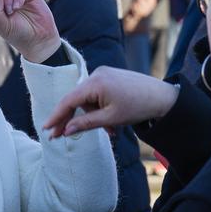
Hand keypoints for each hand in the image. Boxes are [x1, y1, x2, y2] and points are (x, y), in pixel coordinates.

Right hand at [43, 66, 178, 137]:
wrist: (163, 97)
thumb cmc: (138, 107)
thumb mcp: (110, 119)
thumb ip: (86, 124)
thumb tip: (66, 130)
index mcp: (95, 83)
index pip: (69, 100)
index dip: (56, 115)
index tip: (47, 128)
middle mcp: (97, 75)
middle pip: (77, 100)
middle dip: (74, 119)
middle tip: (60, 137)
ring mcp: (104, 74)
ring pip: (88, 100)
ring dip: (94, 117)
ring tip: (111, 131)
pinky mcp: (110, 77)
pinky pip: (97, 95)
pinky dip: (101, 109)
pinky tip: (112, 122)